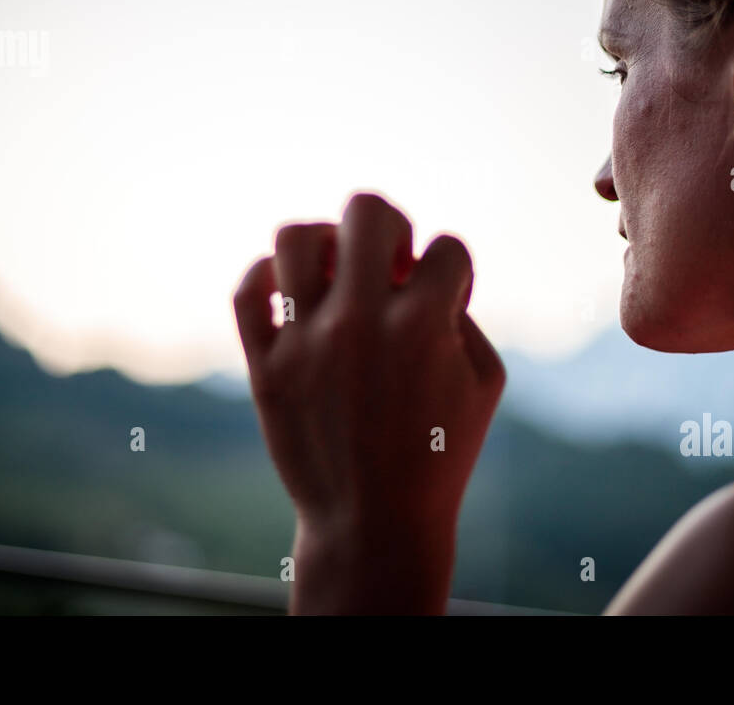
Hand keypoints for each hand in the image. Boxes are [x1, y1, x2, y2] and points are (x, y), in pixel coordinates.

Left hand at [232, 192, 505, 612]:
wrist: (374, 523)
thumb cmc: (440, 453)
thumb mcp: (484, 381)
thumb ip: (464, 312)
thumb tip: (424, 270)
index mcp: (424, 324)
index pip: (447, 247)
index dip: (453, 272)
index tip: (444, 306)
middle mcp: (361, 321)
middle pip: (367, 211)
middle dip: (388, 227)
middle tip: (389, 268)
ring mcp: (306, 342)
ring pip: (295, 236)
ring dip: (325, 244)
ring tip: (337, 277)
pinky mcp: (266, 366)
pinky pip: (248, 289)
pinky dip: (269, 277)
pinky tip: (295, 297)